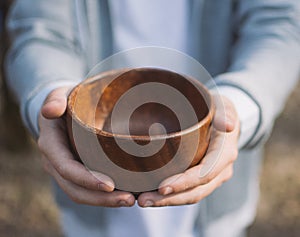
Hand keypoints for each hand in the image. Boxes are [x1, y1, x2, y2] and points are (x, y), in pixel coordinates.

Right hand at [38, 87, 134, 206]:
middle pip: (75, 189)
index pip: (67, 168)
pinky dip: (104, 196)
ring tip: (131, 200)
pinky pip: (88, 189)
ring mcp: (65, 170)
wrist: (62, 110)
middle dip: (101, 199)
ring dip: (105, 201)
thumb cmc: (65, 100)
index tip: (111, 185)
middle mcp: (55, 163)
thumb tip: (51, 111)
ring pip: (82, 194)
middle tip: (129, 200)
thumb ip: (55, 100)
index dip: (87, 180)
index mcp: (51, 145)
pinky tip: (125, 193)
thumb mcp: (59, 95)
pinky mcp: (76, 172)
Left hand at [137, 95, 239, 206]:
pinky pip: (188, 191)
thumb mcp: (224, 106)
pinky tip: (151, 194)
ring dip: (167, 201)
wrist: (224, 119)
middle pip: (195, 191)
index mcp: (225, 154)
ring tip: (143, 201)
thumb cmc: (219, 110)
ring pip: (190, 195)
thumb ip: (225, 113)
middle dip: (170, 199)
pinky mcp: (202, 178)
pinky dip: (170, 196)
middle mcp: (220, 170)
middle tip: (143, 201)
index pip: (205, 174)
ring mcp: (212, 177)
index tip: (162, 188)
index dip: (184, 183)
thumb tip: (228, 126)